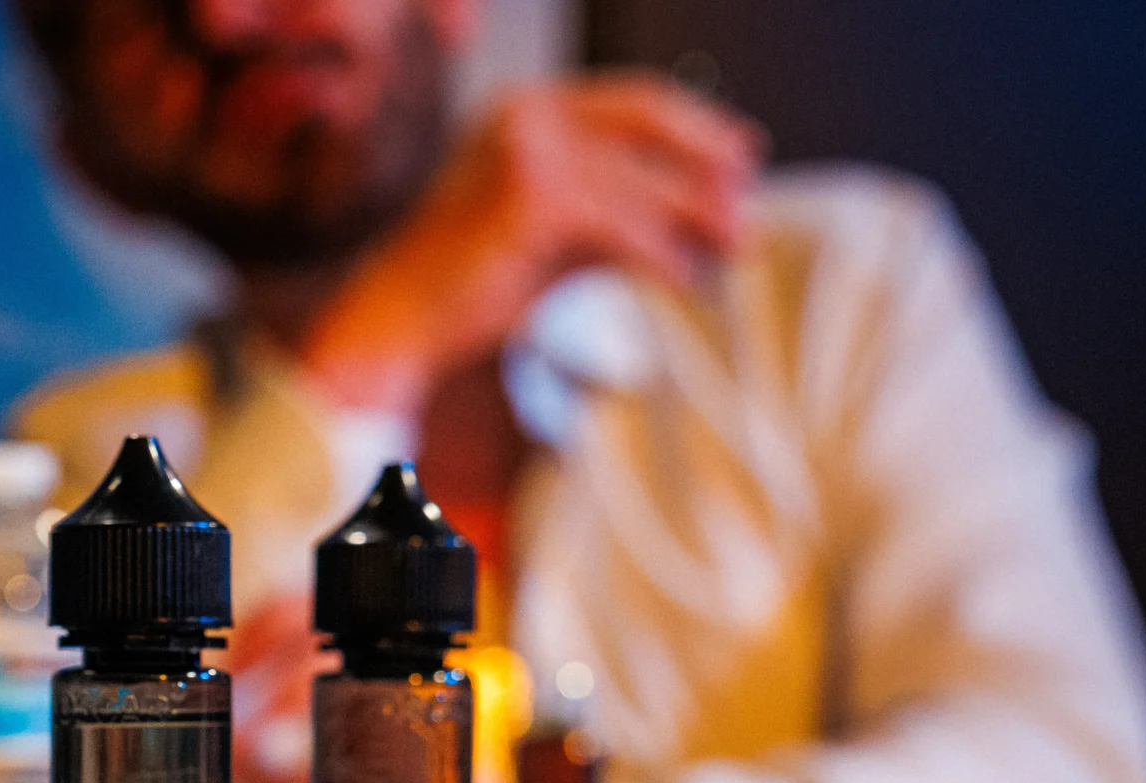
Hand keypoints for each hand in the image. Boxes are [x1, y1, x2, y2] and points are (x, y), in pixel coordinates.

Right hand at [300, 74, 761, 413]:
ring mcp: (526, 149)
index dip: (694, 126)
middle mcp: (523, 113)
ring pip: (640, 177)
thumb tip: (700, 214)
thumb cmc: (469, 284)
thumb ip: (616, 210)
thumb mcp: (554, 232)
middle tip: (745, 204)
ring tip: (732, 248)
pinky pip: (622, 223)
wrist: (400, 320)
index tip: (741, 157)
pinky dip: (660, 254)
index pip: (631, 99)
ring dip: (697, 214)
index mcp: (523, 109)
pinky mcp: (532, 197)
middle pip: (646, 119)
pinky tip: (682, 280)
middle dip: (706, 160)